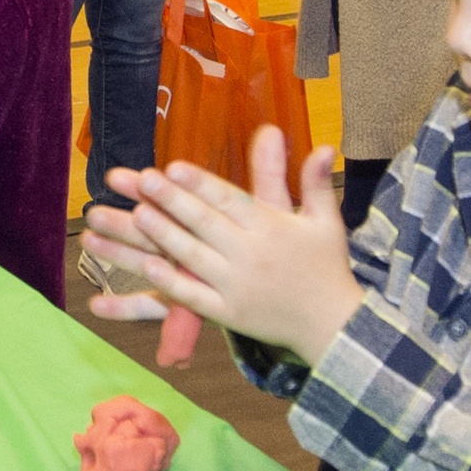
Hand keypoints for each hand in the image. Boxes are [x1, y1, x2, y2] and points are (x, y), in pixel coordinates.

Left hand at [81, 127, 363, 363]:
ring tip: (136, 213)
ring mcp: (237, 286)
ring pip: (193, 257)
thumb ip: (315, 182)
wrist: (334, 325)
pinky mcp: (229, 313)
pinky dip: (172, 283)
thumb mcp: (326, 222)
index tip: (173, 166)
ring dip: (164, 235)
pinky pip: (195, 297)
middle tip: (142, 179)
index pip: (229, 200)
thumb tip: (323, 145)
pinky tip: (148, 267)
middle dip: (172, 200)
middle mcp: (252, 254)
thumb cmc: (327, 268)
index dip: (200, 183)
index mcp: (272, 228)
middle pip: (205, 223)